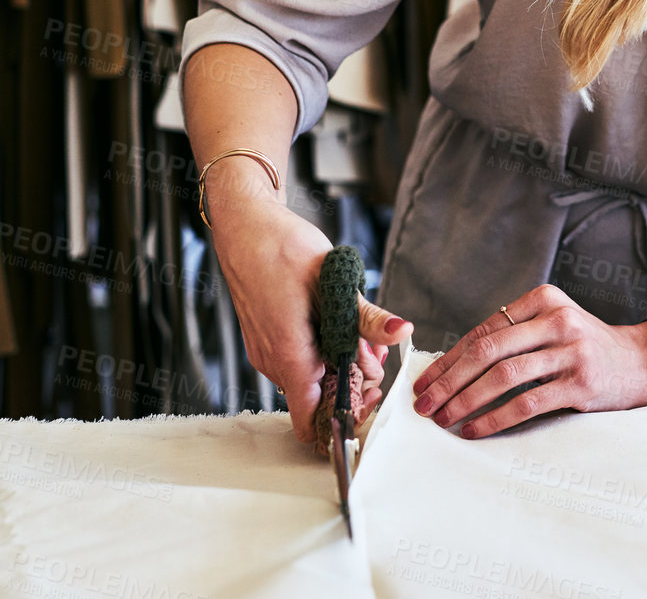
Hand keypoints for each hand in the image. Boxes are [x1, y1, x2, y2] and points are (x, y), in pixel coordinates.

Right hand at [208, 160, 409, 440]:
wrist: (245, 225)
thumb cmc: (281, 248)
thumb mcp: (334, 281)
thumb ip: (366, 317)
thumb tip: (400, 331)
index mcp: (289, 354)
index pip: (311, 419)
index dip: (345, 420)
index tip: (370, 402)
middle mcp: (272, 361)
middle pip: (318, 399)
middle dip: (352, 385)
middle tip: (377, 357)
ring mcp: (266, 351)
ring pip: (309, 379)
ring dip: (338, 367)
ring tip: (361, 337)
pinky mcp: (267, 339)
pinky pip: (298, 361)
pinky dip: (322, 352)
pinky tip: (339, 327)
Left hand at [410, 284, 646, 437]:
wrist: (641, 361)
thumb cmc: (585, 347)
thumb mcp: (552, 326)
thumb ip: (513, 336)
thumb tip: (450, 367)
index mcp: (542, 299)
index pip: (483, 331)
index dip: (448, 359)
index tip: (423, 382)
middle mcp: (556, 319)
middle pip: (488, 351)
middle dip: (448, 380)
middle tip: (423, 404)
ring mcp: (571, 350)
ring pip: (503, 376)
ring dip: (465, 400)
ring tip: (442, 418)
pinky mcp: (581, 382)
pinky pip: (527, 403)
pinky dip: (494, 418)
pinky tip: (474, 429)